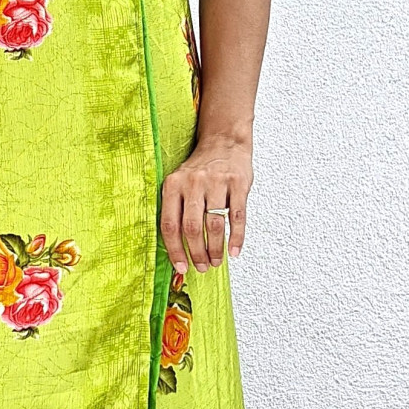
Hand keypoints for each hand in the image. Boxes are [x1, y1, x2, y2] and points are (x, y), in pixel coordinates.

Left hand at [160, 136, 252, 273]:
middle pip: (192, 228)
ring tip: (216, 261)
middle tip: (202, 267)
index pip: (170, 225)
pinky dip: (236, 237)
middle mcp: (193, 183)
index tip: (181, 267)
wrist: (224, 140)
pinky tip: (234, 251)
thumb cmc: (200, 169)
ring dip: (215, 248)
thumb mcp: (179, 182)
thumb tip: (175, 248)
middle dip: (196, 253)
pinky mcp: (238, 183)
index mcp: (173, 185)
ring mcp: (217, 183)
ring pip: (214, 224)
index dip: (174, 250)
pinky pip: (238, 216)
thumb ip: (175, 209)